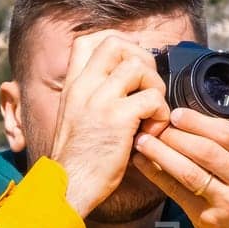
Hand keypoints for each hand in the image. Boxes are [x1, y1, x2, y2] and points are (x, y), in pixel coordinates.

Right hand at [49, 31, 169, 217]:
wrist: (68, 187)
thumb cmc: (78, 160)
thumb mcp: (75, 118)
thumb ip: (92, 97)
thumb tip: (123, 84)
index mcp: (73, 86)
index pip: (88, 40)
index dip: (117, 45)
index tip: (130, 68)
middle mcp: (84, 86)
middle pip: (117, 43)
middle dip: (142, 60)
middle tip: (146, 89)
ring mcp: (100, 100)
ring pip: (139, 67)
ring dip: (155, 88)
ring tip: (151, 114)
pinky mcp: (117, 119)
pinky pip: (152, 98)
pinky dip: (160, 114)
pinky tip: (152, 132)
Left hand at [131, 89, 228, 227]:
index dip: (199, 122)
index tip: (176, 113)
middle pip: (206, 152)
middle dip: (176, 135)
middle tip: (155, 123)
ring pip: (189, 173)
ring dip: (162, 154)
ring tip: (143, 140)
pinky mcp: (209, 219)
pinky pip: (178, 193)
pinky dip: (157, 176)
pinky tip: (143, 162)